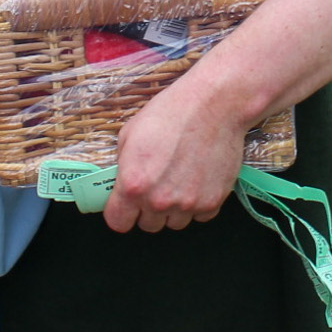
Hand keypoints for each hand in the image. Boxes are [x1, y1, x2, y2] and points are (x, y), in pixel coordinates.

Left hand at [103, 76, 245, 233]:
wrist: (213, 106)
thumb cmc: (170, 113)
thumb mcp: (129, 135)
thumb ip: (123, 168)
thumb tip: (121, 184)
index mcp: (133, 185)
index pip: (118, 223)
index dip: (121, 213)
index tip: (126, 206)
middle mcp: (159, 201)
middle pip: (148, 225)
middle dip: (148, 209)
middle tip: (157, 185)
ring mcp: (188, 205)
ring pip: (174, 223)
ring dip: (173, 209)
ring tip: (179, 180)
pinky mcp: (213, 202)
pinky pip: (199, 216)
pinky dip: (198, 204)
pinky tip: (197, 180)